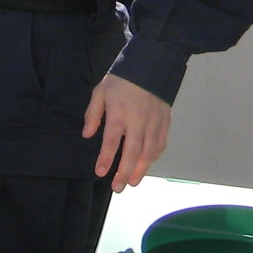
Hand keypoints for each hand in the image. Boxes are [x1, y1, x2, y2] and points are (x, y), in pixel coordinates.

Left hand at [81, 74, 170, 189]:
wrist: (151, 65)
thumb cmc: (121, 80)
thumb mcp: (100, 92)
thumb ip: (93, 114)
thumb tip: (87, 135)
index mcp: (119, 114)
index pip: (111, 142)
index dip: (106, 159)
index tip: (101, 172)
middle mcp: (138, 122)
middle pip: (132, 153)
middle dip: (124, 172)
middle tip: (117, 187)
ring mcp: (154, 123)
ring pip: (149, 153)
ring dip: (141, 170)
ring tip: (132, 182)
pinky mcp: (165, 122)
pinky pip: (160, 144)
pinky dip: (154, 157)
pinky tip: (147, 164)